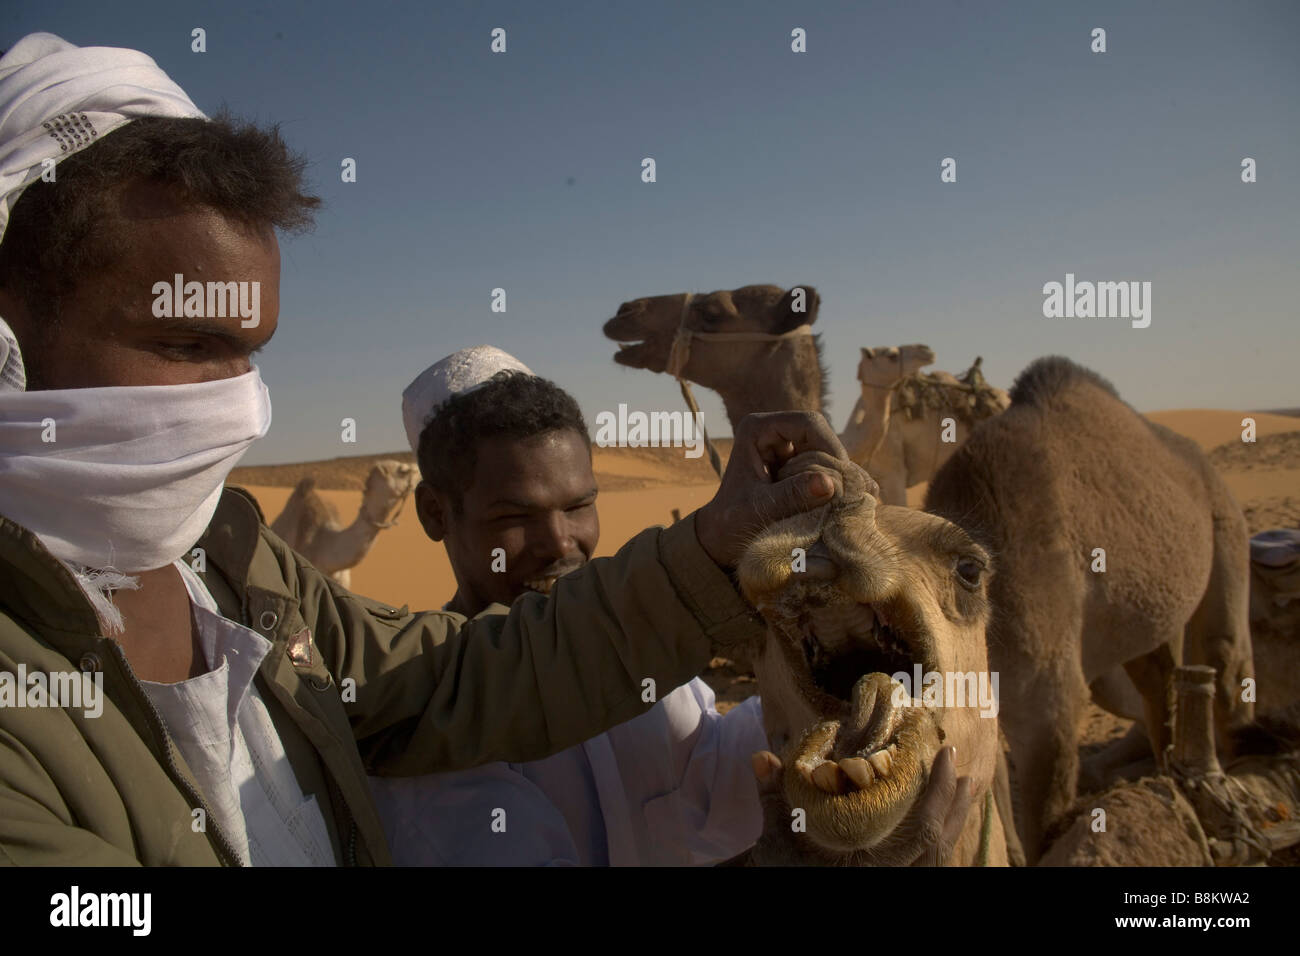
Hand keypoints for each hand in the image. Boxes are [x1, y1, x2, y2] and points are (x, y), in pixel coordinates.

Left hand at [694, 411, 855, 569]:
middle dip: (839, 463)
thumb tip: (830, 484)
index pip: (807, 423)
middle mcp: (774, 432)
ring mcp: (787, 448)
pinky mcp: (797, 465)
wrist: (721, 538)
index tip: (842, 476)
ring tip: (859, 499)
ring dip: (842, 475)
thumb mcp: (759, 509)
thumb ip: (792, 495)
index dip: (831, 445)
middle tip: (854, 492)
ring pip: (828, 452)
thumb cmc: (731, 522)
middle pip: (822, 436)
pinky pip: (826, 468)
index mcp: (757, 429)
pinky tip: (856, 501)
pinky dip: (839, 485)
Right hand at [751, 745, 974, 865]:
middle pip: (939, 844)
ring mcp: (894, 879)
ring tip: (965, 785)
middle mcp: (888, 876)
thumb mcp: (776, 828)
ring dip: (955, 818)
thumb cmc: (781, 858)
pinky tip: (946, 812)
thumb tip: (761, 758)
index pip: (921, 833)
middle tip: (957, 762)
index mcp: (868, 865)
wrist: (783, 879)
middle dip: (953, 802)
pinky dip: (943, 835)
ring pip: (939, 856)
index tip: (944, 757)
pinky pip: (929, 861)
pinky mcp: (894, 876)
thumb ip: (772, 794)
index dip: (939, 796)